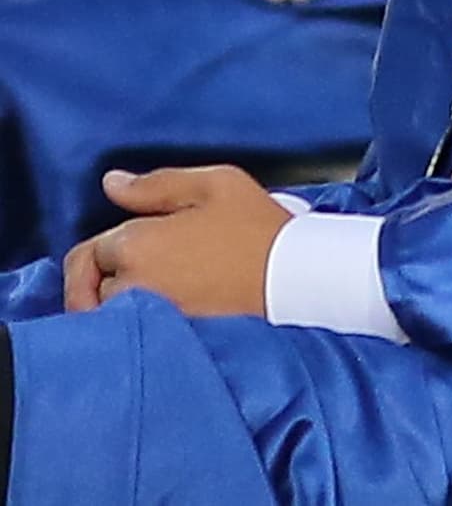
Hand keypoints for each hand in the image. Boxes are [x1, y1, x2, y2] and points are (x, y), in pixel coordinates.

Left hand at [63, 165, 289, 316]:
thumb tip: (112, 183)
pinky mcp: (168, 341)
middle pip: (88, 290)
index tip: (129, 242)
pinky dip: (136, 325)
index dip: (102, 246)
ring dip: (115, 304)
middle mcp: (132, 287)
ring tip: (147, 289)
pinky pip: (133, 336)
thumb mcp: (213, 183)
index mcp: (136, 245)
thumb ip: (155, 184)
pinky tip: (162, 310)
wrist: (291, 276)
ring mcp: (149, 319)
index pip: (86, 254)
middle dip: (100, 279)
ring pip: (109, 317)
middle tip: (133, 267)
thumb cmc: (255, 225)